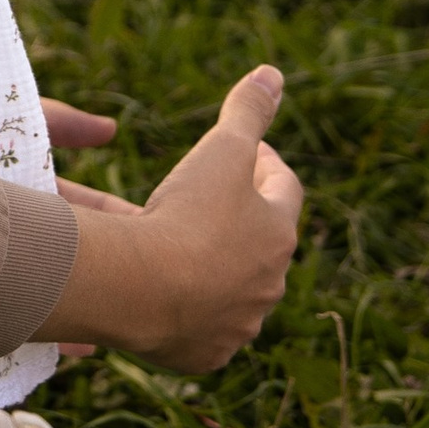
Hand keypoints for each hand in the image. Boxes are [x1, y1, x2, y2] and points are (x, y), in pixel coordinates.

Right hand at [38, 67, 300, 374]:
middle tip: (213, 197)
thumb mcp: (221, 151)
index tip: (247, 149)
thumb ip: (248, 112)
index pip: (285, 188)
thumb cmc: (188, 216)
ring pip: (232, 288)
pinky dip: (188, 306)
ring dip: (214, 264)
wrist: (143, 291)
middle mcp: (267, 284)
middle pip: (261, 242)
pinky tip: (164, 292)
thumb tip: (272, 74)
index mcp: (278, 233)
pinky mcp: (203, 353)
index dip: (265, 163)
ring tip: (182, 245)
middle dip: (241, 218)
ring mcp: (237, 323)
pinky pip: (201, 326)